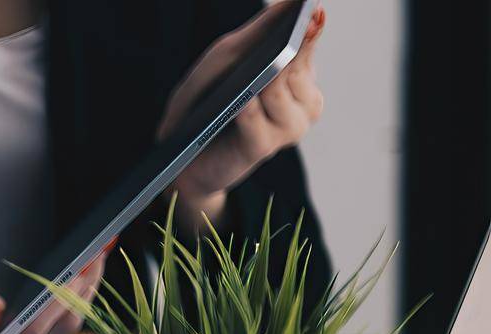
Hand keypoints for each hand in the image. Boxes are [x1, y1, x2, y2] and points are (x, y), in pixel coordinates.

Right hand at [0, 257, 102, 333]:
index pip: (35, 324)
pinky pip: (41, 322)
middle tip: (103, 246)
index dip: (67, 292)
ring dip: (79, 292)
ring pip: (53, 327)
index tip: (88, 260)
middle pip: (53, 327)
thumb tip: (0, 310)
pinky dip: (63, 297)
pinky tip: (73, 273)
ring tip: (98, 254)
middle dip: (84, 286)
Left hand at [161, 4, 325, 221]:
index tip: (313, 9)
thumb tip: (288, 3)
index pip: (309, 39)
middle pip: (295, 64)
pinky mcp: (265, 147)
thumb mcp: (227, 58)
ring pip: (278, 89)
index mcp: (299, 74)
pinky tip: (239, 104)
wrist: (183, 156)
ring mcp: (289, 126)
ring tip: (244, 85)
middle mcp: (303, 100)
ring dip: (256, 83)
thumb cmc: (207, 101)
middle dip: (277, 54)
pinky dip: (243, 108)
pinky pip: (254, 116)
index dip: (309, 25)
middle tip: (272, 46)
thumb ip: (260, 31)